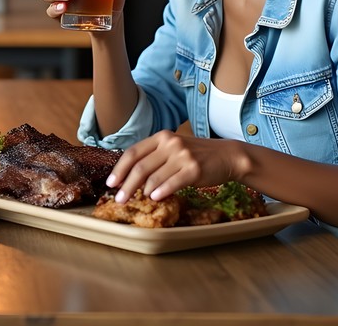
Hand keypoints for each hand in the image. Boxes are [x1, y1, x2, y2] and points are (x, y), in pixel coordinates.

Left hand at [105, 130, 244, 202]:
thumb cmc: (195, 155)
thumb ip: (154, 158)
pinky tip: (154, 198)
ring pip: (154, 176)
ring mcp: (182, 155)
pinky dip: (161, 191)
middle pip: (140, 166)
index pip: (133, 152)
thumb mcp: (173, 149)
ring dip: (142, 191)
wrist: (226, 155)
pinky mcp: (194, 169)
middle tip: (119, 199)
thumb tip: (129, 177)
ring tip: (137, 200)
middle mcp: (170, 143)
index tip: (111, 183)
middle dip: (126, 185)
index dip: (120, 169)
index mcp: (161, 137)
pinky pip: (173, 182)